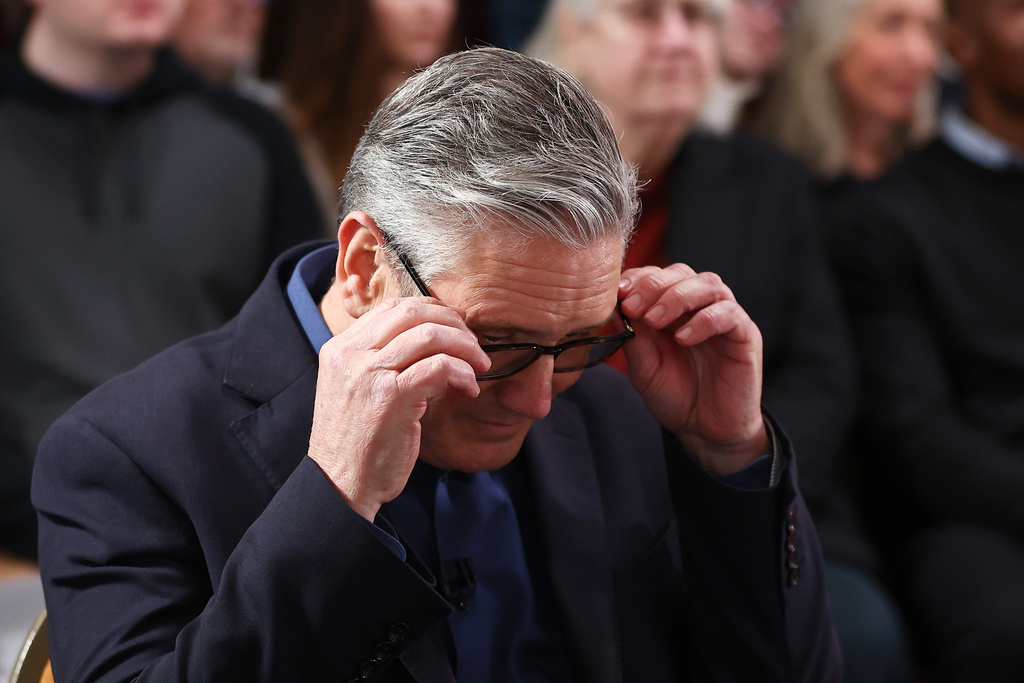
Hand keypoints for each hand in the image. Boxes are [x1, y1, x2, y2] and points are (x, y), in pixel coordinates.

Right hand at [307, 298, 490, 520]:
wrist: (341, 485)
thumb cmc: (358, 443)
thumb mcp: (358, 390)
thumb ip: (382, 362)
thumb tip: (431, 340)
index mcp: (341, 348)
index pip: (394, 307)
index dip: (433, 311)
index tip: (456, 328)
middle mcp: (351, 354)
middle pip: (414, 312)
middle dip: (454, 324)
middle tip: (474, 346)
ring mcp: (369, 373)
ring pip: (430, 335)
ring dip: (464, 348)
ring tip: (479, 366)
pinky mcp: (390, 396)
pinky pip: (439, 366)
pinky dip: (462, 373)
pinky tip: (468, 388)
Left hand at [619, 264, 767, 474]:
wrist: (706, 430)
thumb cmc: (675, 396)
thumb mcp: (644, 369)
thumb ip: (634, 339)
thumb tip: (615, 308)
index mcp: (671, 309)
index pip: (657, 275)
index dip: (638, 279)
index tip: (619, 293)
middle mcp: (699, 307)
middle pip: (681, 273)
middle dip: (654, 285)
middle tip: (634, 306)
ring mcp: (724, 317)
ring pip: (708, 284)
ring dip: (677, 297)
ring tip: (654, 321)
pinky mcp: (745, 335)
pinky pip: (729, 314)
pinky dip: (704, 320)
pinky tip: (683, 338)